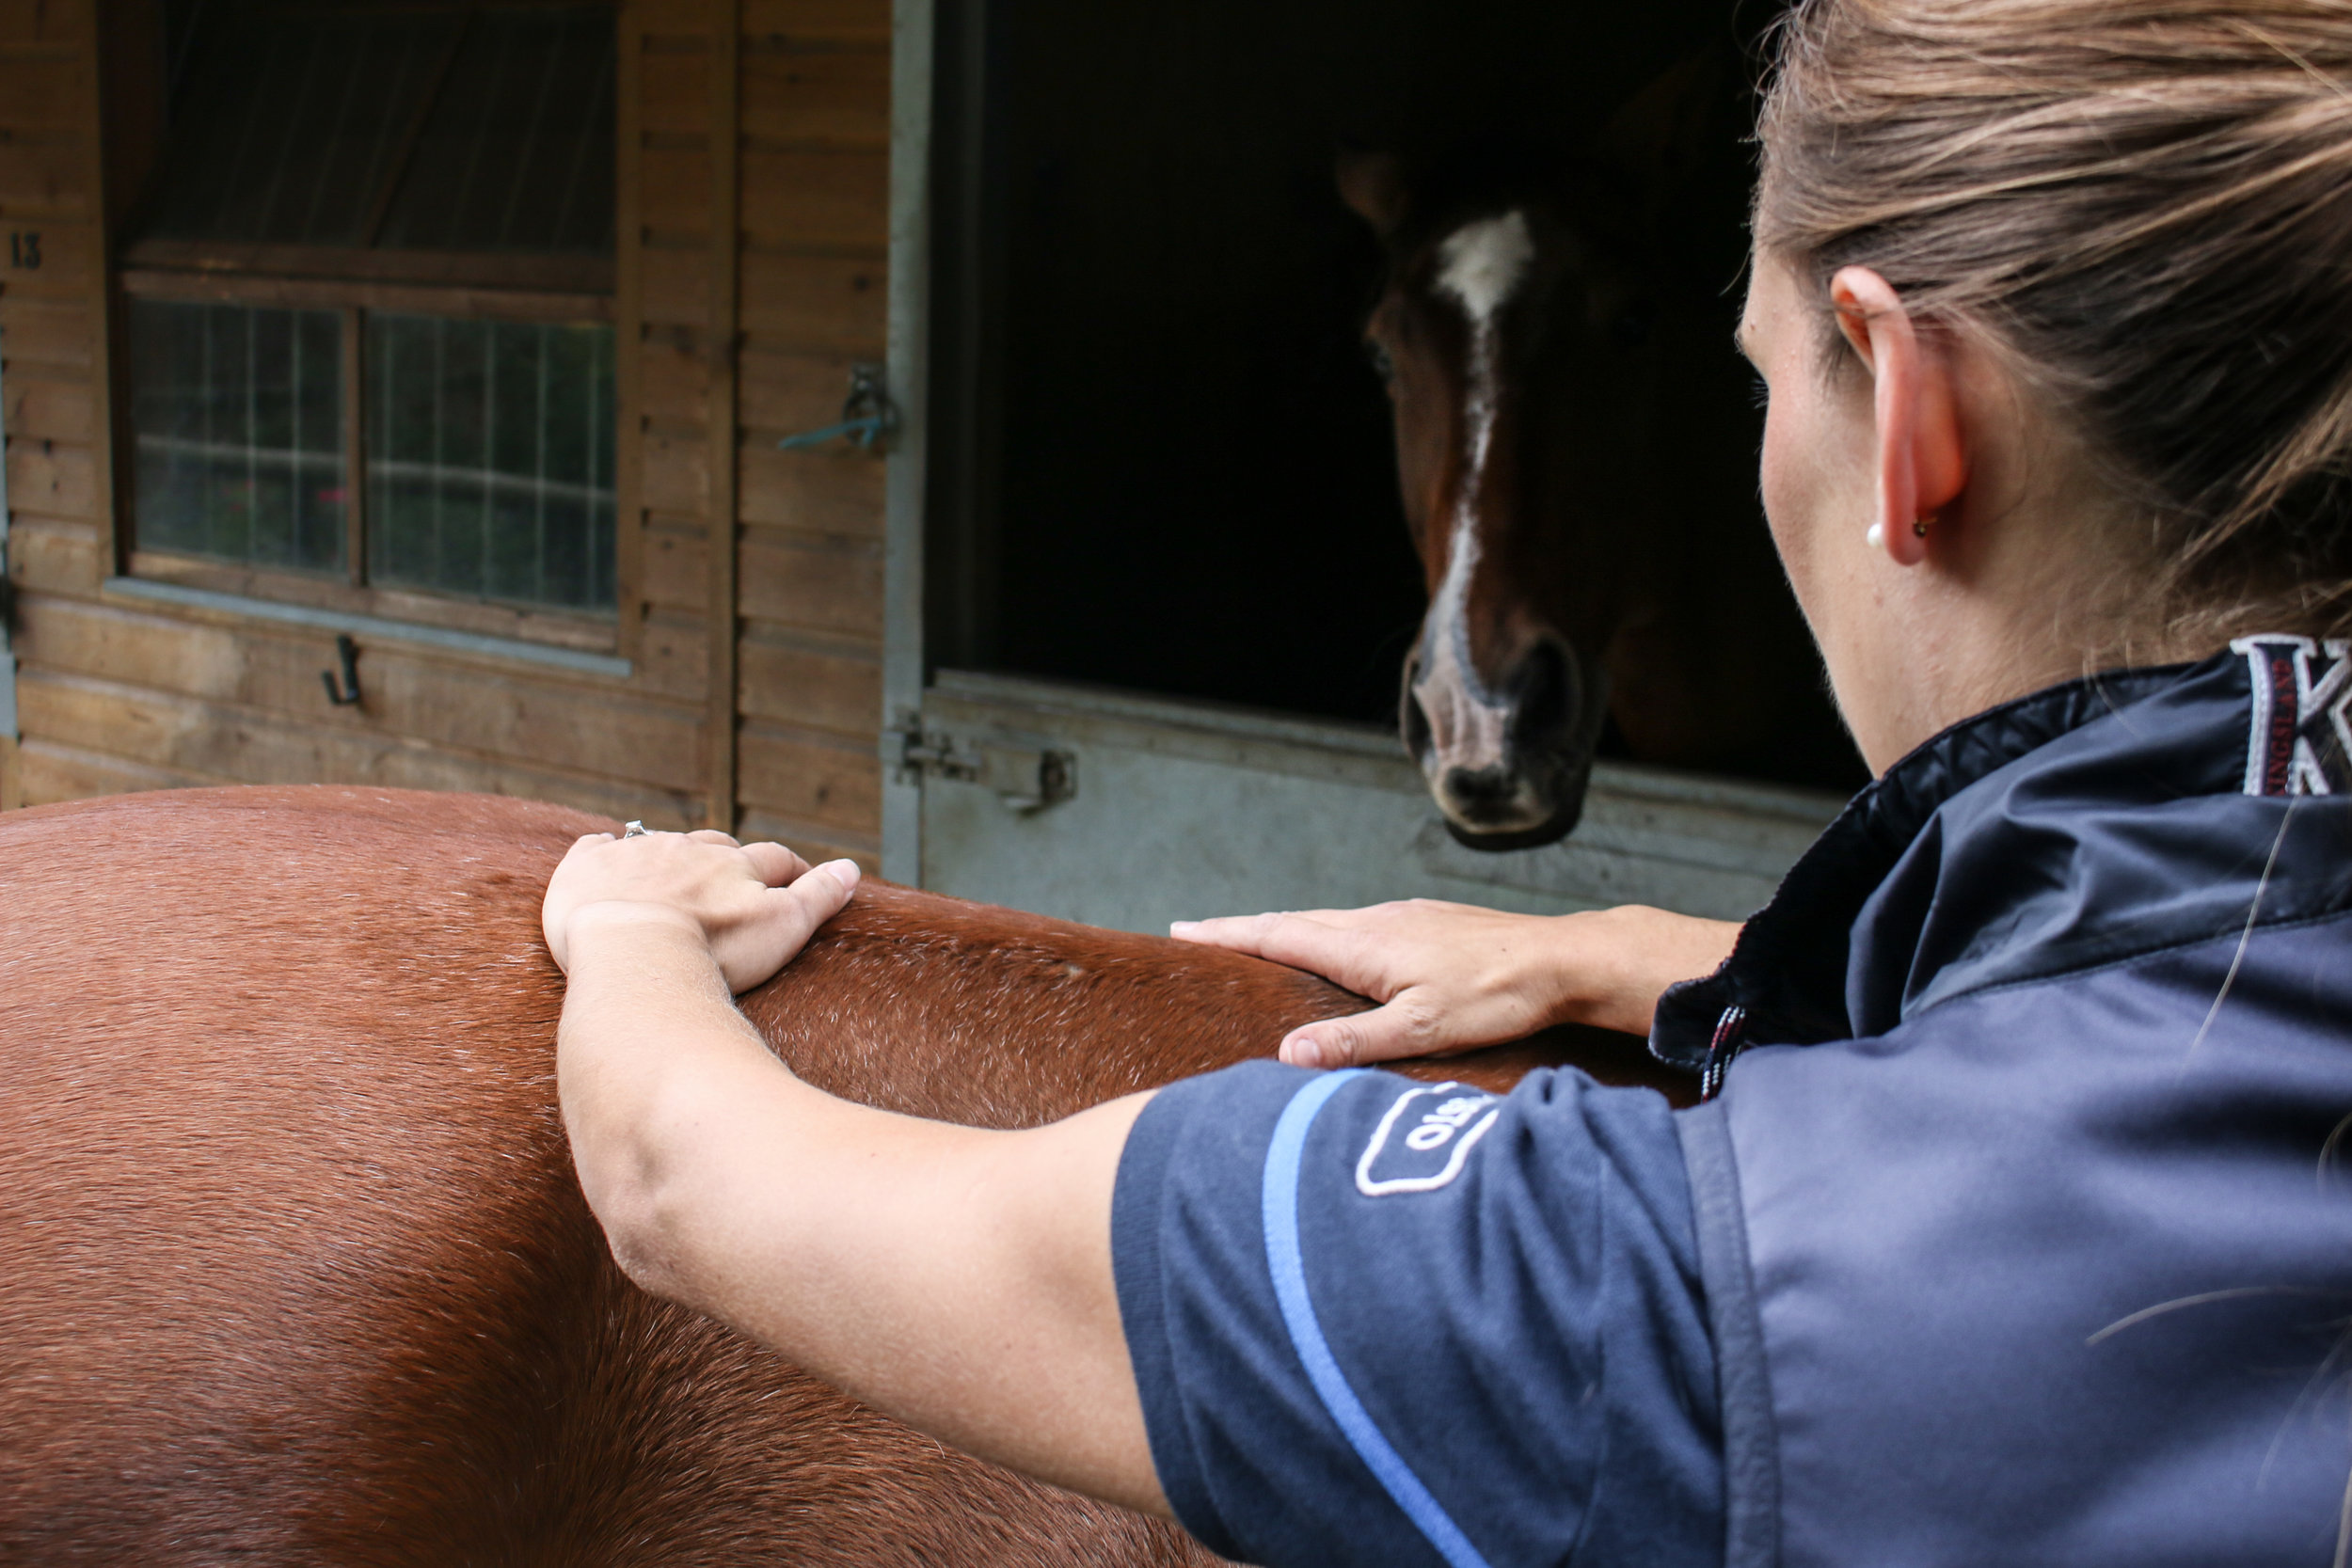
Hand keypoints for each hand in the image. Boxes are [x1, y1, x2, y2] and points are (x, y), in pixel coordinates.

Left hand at [542, 827, 860, 993]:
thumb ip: (818, 896)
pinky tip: (606, 856)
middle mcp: (688, 851)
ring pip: (659, 843)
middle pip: (715, 845)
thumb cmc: (711, 950)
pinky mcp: (588, 866)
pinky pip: (597, 846)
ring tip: (670, 871)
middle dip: (726, 857)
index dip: (789, 867)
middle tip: (728, 876)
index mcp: (735, 866)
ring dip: (669, 854)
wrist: (632, 949)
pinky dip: (605, 850)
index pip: (772, 858)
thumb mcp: (782, 926)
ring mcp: (636, 855)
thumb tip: (852, 868)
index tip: (796, 875)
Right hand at [1171, 900, 1738, 1068]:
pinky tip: (1334, 951)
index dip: (1228, 934)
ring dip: (1284, 931)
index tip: (1183, 930)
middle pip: (1294, 923)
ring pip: (1327, 922)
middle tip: (1200, 934)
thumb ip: (1353, 1043)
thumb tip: (1286, 1055)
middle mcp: (1375, 921)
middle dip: (1244, 930)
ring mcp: (1402, 918)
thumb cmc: (1496, 996)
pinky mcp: (1426, 924)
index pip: (1278, 934)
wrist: (1562, 959)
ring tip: (1254, 943)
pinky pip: (1356, 926)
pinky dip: (1323, 934)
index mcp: (1363, 943)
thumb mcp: (1422, 1029)